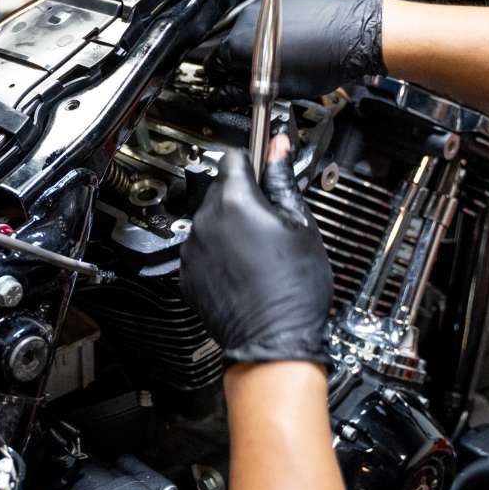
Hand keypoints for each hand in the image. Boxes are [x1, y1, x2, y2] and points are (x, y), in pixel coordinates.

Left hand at [179, 138, 333, 365]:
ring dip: (230, 225)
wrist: (274, 341)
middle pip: (222, 189)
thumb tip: (278, 148)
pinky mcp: (187, 273)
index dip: (253, 160)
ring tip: (258, 250)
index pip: (235, 158)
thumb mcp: (300, 225)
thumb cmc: (293, 289)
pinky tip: (243, 268)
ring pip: (211, 220)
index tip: (264, 167)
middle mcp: (206, 221)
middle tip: (271, 220)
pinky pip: (202, 249)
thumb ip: (283, 180)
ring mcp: (193, 248)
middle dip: (245, 197)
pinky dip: (218, 252)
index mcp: (236, 202)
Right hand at [211, 0, 383, 97]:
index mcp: (242, 42)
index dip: (220, 76)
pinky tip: (290, 40)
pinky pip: (267, 15)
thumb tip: (225, 95)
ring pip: (249, 28)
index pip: (216, 62)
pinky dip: (272, 28)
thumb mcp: (281, 87)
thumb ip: (242, 92)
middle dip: (241, 59)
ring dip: (257, 42)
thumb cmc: (326, 60)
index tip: (226, 81)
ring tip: (279, 56)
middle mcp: (249, 18)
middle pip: (231, 43)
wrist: (355, 34)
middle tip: (258, 73)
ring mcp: (265, 4)